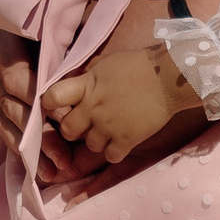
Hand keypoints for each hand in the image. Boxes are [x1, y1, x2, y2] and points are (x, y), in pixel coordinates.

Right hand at [0, 0, 102, 182]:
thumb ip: (64, 12)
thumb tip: (93, 23)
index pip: (15, 76)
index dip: (37, 99)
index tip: (60, 115)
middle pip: (11, 106)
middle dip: (38, 136)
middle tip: (65, 157)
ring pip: (3, 119)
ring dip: (28, 149)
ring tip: (52, 172)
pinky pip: (0, 121)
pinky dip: (16, 144)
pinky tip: (33, 166)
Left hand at [40, 42, 201, 164]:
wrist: (169, 77)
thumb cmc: (139, 65)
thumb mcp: (106, 62)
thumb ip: (88, 75)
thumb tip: (76, 81)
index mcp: (86, 85)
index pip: (52, 97)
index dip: (50, 104)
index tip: (56, 105)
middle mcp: (93, 108)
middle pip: (67, 130)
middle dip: (73, 129)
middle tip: (84, 124)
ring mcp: (109, 126)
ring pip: (89, 146)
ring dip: (96, 141)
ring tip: (108, 131)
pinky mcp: (127, 139)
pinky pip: (111, 157)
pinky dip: (114, 152)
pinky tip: (121, 141)